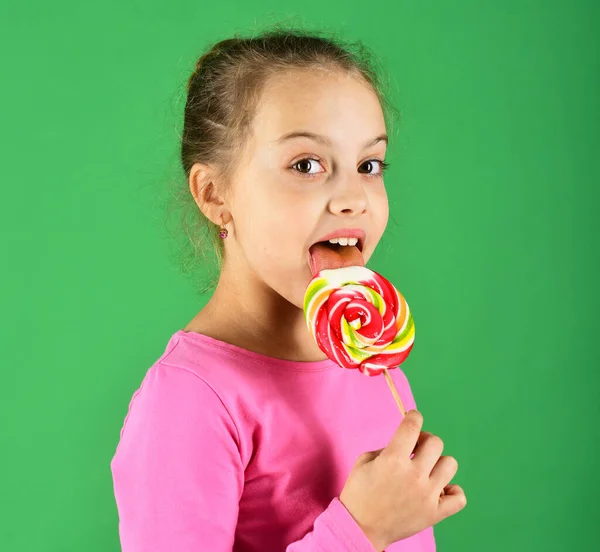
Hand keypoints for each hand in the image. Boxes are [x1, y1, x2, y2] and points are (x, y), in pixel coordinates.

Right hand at [339, 410, 466, 550]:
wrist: (360, 528)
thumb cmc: (358, 492)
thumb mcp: (365, 461)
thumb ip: (388, 448)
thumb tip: (408, 442)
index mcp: (393, 459)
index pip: (413, 425)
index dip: (414, 416)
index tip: (413, 418)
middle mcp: (414, 475)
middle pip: (435, 442)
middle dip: (425, 440)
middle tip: (416, 448)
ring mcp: (427, 495)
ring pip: (450, 465)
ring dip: (438, 463)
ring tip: (426, 471)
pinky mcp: (435, 514)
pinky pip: (459, 497)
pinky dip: (452, 491)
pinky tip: (439, 489)